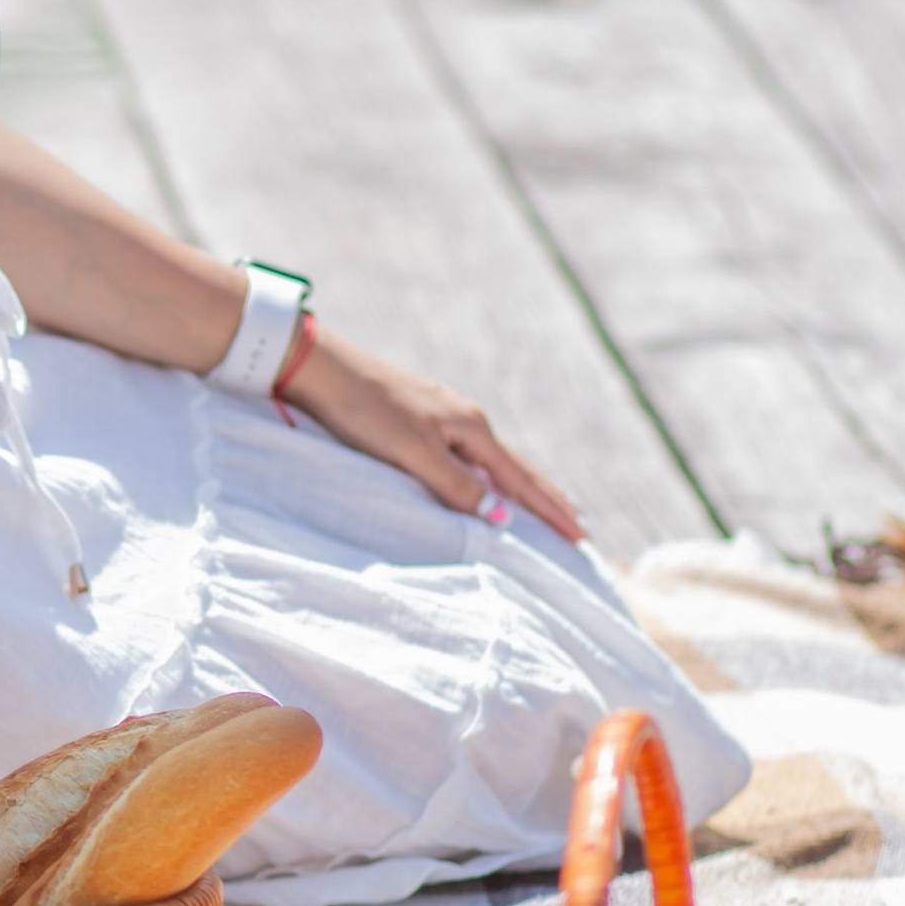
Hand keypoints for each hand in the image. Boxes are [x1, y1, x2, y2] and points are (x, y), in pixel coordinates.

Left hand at [289, 327, 583, 542]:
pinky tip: (487, 478)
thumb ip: (456, 485)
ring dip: (522, 486)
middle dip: (548, 499)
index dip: (550, 510)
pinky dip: (491, 474)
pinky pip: (471, 454)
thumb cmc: (366, 411)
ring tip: (546, 505)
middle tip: (578, 526)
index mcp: (471, 429)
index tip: (580, 536)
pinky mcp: (422, 417)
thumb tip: (504, 517)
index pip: (521, 480)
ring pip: (494, 460)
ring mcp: (445, 416)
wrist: (323, 369)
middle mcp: (466, 420)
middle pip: (516, 468)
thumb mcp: (414, 453)